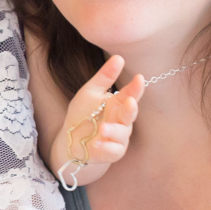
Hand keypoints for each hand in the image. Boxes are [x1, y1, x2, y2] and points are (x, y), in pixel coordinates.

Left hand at [55, 56, 144, 183]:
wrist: (71, 141)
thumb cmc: (83, 115)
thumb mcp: (90, 92)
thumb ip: (105, 76)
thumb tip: (119, 57)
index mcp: (117, 104)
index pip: (130, 94)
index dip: (136, 87)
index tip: (139, 78)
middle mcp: (121, 120)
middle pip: (130, 114)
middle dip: (131, 109)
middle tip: (130, 102)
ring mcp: (118, 137)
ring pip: (122, 134)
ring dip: (114, 131)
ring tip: (104, 128)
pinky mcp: (112, 152)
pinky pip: (113, 150)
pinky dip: (106, 147)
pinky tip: (97, 143)